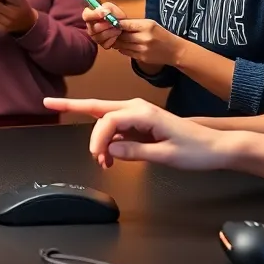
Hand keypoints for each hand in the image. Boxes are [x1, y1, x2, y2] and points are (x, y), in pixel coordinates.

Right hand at [42, 97, 231, 170]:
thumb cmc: (195, 150)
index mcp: (143, 112)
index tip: (99, 159)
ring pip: (105, 118)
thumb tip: (110, 151)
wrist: (216, 147)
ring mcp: (138, 114)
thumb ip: (135, 152)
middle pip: (98, 106)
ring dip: (96, 137)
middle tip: (48, 103)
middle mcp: (137, 108)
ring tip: (99, 161)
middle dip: (72, 106)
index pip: (108, 120)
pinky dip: (107, 140)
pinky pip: (116, 128)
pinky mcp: (140, 123)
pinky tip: (108, 156)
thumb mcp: (166, 156)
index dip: (98, 139)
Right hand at [82, 1, 127, 45]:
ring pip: (99, 37)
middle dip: (105, 25)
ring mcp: (95, 37)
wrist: (125, 27)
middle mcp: (91, 27)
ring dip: (111, 32)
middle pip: (93, 28)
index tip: (103, 14)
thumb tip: (105, 11)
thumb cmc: (118, 17)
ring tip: (118, 28)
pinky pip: (105, 44)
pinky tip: (117, 35)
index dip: (93, 15)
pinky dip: (113, 39)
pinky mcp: (102, 44)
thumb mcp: (115, 9)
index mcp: (92, 16)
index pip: (86, 15)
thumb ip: (109, 8)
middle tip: (114, 23)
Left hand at [85, 3, 179, 65]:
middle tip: (108, 31)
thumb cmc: (161, 35)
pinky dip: (121, 48)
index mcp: (147, 26)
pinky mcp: (141, 58)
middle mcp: (144, 38)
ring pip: (121, 45)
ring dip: (116, 41)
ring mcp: (142, 49)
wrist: (174, 51)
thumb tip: (116, 23)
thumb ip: (135, 23)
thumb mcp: (151, 24)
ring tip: (114, 38)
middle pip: (121, 35)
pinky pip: (125, 52)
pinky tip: (122, 45)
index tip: (109, 22)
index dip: (115, 24)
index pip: (125, 24)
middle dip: (114, 33)